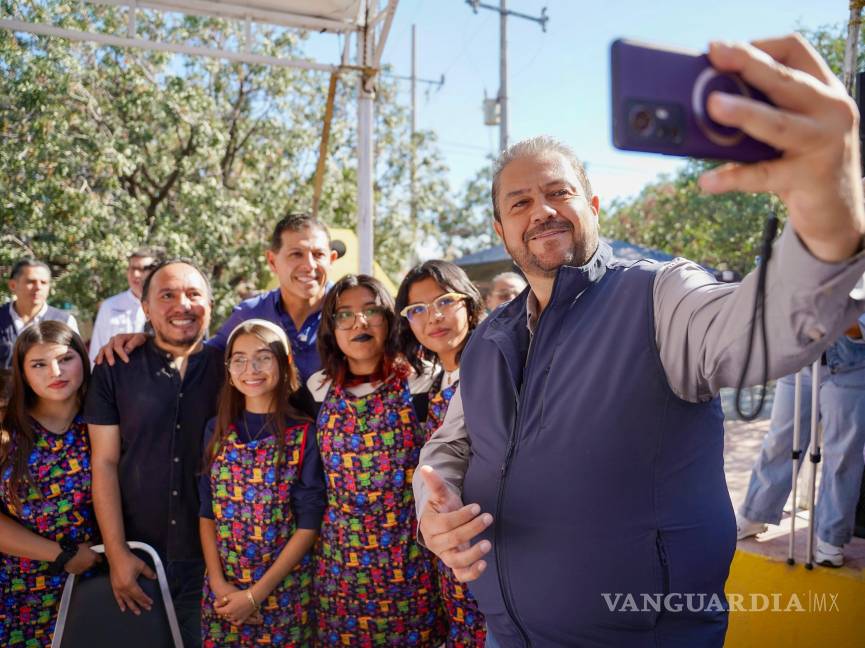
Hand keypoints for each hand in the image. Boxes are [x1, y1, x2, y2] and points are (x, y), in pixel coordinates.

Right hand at [64, 543, 101, 574]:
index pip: (100, 559)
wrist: (68, 558)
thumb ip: (91, 545)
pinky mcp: (79, 572)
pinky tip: (78, 564)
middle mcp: (91, 564)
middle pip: (94, 563)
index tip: (96, 555)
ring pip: (88, 566)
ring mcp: (85, 568)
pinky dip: (81, 567)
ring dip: (86, 564)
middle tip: (88, 557)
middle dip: (92, 560)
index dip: (98, 557)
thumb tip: (92, 545)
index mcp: (94, 557)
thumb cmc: (77, 550)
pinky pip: (82, 569)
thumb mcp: (85, 544)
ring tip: (82, 560)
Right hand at [95, 332, 146, 365]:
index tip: (127, 361)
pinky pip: (101, 352)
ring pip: (102, 349)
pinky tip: (96, 362)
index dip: (121, 354)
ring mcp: (110, 344)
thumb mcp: (139, 339)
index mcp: (120, 337)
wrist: (139, 338)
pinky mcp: (109, 349)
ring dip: (100, 356)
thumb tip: (126, 351)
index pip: (118, 346)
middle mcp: (113, 340)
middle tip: (112, 364)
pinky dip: (98, 356)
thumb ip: (132, 344)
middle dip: (109, 356)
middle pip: (108, 348)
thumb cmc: (139, 339)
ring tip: (99, 364)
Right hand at [107, 548, 155, 614]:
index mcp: (130, 584)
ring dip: (131, 606)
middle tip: (146, 609)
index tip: (150, 603)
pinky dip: (120, 603)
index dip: (145, 599)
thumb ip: (149, 573)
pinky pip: (118, 597)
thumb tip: (154, 577)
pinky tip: (123, 607)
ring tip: (136, 612)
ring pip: (126, 600)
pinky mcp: (114, 586)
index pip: (139, 595)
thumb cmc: (128, 560)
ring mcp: (118, 588)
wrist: (117, 555)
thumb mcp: (142, 566)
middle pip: (133, 598)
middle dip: (140, 604)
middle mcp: (123, 588)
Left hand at [214, 588, 261, 626]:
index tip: (216, 603)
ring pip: (229, 619)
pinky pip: (236, 622)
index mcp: (228, 610)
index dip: (216, 607)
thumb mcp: (230, 596)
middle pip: (223, 615)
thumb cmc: (241, 595)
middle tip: (222, 605)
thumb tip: (215, 604)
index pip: (218, 611)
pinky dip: (233, 621)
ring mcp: (238, 618)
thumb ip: (222, 601)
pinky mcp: (243, 618)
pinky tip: (233, 617)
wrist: (253, 597)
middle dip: (221, 610)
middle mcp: (232, 616)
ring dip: (226, 615)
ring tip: (227, 609)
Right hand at [418, 465, 492, 582]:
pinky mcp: (455, 565)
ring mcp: (444, 556)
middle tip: (488, 517)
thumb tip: (425, 467)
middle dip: (472, 528)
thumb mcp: (440, 495)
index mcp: (429, 525)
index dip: (462, 516)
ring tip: (487, 543)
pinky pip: (461, 575)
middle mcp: (435, 543)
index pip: (446, 523)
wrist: (444, 523)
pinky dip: (472, 573)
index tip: (476, 507)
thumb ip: (435, 483)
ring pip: (456, 560)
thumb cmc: (443, 507)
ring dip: (472, 554)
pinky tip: (484, 564)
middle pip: (453, 539)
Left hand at [699, 35, 864, 261]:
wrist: (838, 211)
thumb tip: (707, 104)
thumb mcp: (793, 129)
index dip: (760, 46)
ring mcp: (824, 143)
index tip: (727, 50)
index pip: (796, 51)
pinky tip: (707, 181)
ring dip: (743, 113)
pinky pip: (764, 175)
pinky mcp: (810, 177)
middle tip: (716, 55)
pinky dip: (733, 178)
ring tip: (713, 106)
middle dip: (748, 64)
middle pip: (785, 79)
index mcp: (825, 90)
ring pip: (777, 123)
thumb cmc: (804, 163)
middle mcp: (831, 110)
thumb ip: (765, 111)